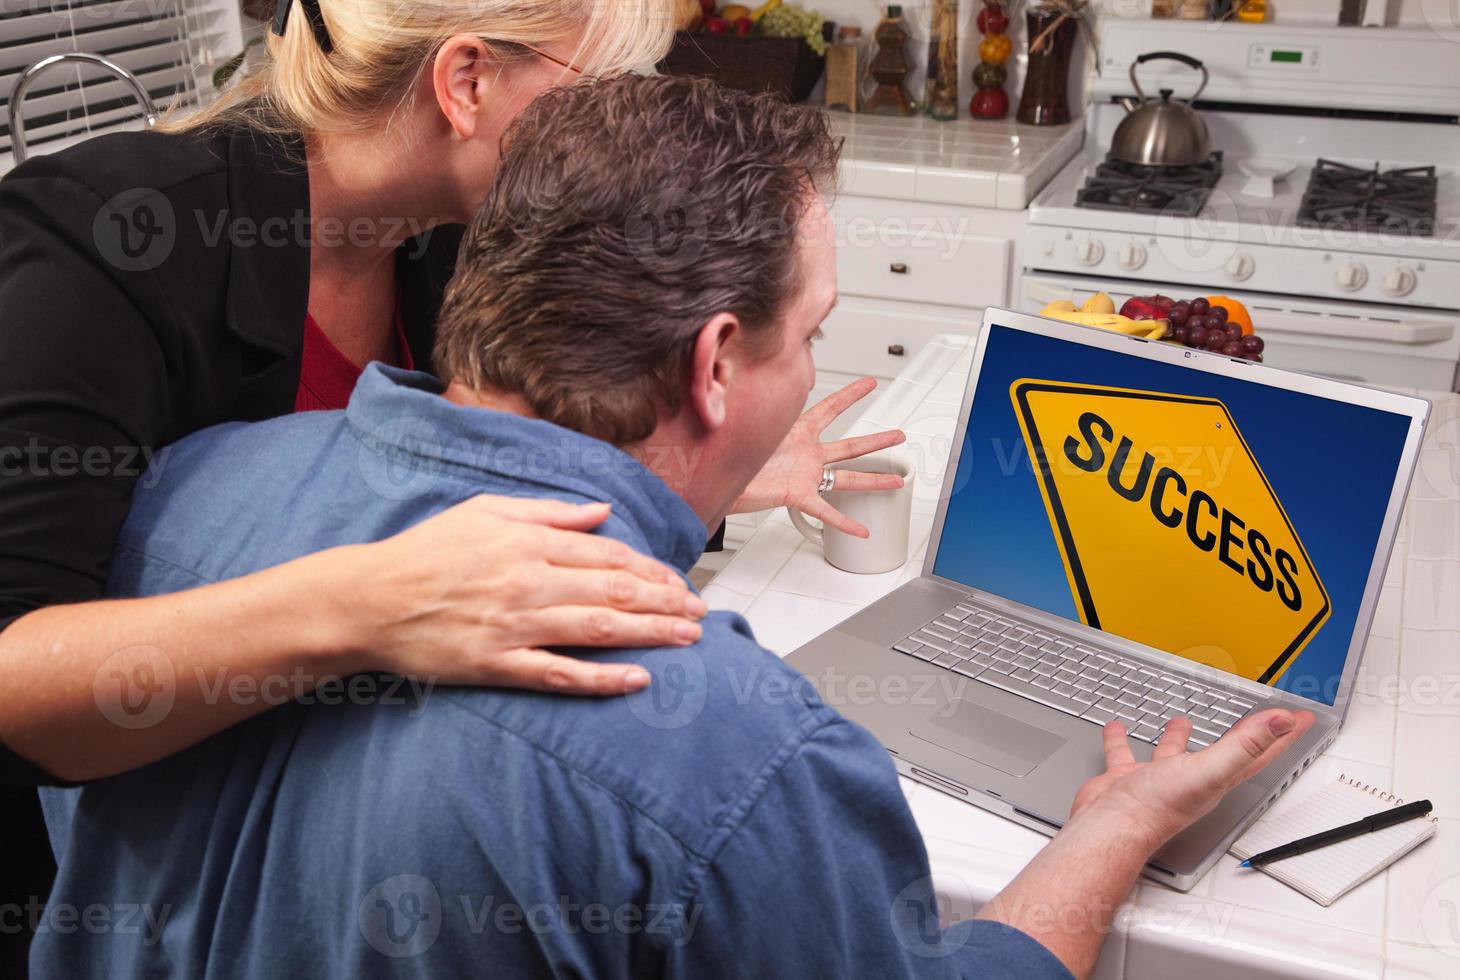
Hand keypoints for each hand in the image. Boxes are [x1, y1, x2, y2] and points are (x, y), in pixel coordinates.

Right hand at [346, 495, 706, 695]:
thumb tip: (600, 511)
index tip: (678, 582)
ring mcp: (514, 625)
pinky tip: (636, 679)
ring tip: (688, 639)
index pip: (608, 554)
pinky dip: (601, 678)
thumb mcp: (486, 512)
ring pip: (598, 629)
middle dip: (665, 602)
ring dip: (650, 634)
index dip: (651, 569)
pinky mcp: (497, 664)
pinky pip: (559, 673)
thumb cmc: (427, 552)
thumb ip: (548, 512)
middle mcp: (529, 581)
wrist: (369, 599)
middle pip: (614, 590)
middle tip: (700, 614)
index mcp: (529, 543)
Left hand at [731, 377, 905, 537]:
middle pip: (849, 446)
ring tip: (896, 480)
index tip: (869, 383)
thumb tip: (747, 379)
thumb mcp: (751, 425)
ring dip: (872, 480)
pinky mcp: (796, 495)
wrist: (715, 480)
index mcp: (796, 432)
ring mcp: (804, 475)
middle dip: (876, 442)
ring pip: (846, 478)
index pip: (829, 408)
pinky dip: (843, 521)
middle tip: (898, 436)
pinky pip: (825, 510)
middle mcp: (805, 453)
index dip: (850, 395)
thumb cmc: (730, 452)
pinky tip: (860, 529)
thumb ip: (759, 405)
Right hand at [1070, 709, 1315, 852]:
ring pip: (1175, 752)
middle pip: (1225, 752)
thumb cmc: (1158, 807)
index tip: (1300, 718)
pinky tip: (1118, 730)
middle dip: (1240, 734)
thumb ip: (1245, 745)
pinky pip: (1128, 753)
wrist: (1112, 826)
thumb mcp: (1209, 770)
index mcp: (1217, 778)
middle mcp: (1192, 779)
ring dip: (1179, 736)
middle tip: (1251, 719)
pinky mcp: (1129, 778)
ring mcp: (1160, 779)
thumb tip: (1281, 723)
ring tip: (1180, 720)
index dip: (1282, 734)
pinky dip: (1123, 740)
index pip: (1260, 752)